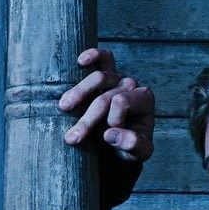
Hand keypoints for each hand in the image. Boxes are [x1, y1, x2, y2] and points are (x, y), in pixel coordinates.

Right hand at [60, 47, 153, 163]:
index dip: (112, 119)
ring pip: (99, 77)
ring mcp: (118, 78)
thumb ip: (133, 145)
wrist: (117, 145)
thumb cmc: (128, 147)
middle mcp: (131, 86)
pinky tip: (82, 60)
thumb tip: (110, 134)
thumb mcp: (138, 153)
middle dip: (88, 119)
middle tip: (72, 139)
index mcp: (144, 101)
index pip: (123, 103)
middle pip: (106, 96)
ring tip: (64, 107)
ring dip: (79, 93)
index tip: (105, 137)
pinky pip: (104, 58)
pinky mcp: (106, 74)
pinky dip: (93, 56)